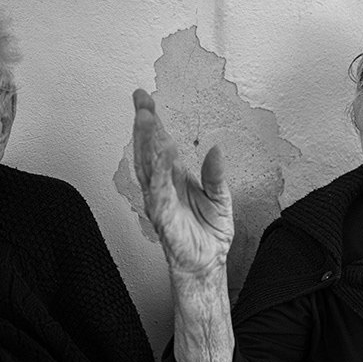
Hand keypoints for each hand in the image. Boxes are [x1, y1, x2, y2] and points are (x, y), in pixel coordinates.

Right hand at [132, 89, 234, 273]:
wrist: (208, 263)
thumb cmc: (209, 232)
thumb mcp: (221, 197)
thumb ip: (215, 174)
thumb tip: (216, 149)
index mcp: (174, 177)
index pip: (159, 144)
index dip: (151, 122)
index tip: (143, 98)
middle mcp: (162, 186)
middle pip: (148, 150)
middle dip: (143, 124)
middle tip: (141, 101)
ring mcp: (159, 200)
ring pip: (147, 166)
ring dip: (145, 142)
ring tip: (145, 118)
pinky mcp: (163, 217)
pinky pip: (159, 191)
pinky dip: (160, 172)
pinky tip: (162, 153)